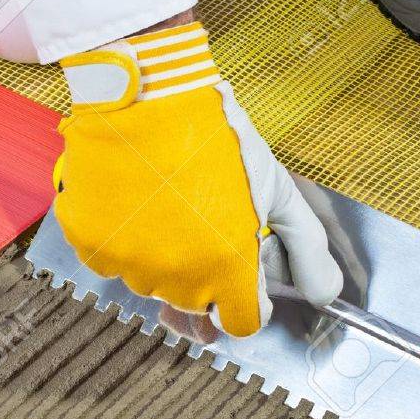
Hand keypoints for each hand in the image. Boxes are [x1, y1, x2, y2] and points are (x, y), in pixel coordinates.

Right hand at [53, 21, 342, 336]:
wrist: (147, 95)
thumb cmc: (216, 136)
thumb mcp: (278, 189)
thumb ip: (307, 250)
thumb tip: (325, 295)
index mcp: (229, 272)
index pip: (242, 323)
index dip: (247, 301)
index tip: (244, 278)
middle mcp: (178, 281)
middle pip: (197, 304)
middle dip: (206, 273)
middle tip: (204, 226)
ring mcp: (131, 266)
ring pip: (152, 284)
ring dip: (163, 258)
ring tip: (170, 206)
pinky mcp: (93, 246)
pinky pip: (112, 262)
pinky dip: (123, 240)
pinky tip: (137, 205)